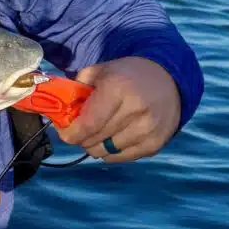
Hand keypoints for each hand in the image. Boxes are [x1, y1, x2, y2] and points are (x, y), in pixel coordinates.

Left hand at [55, 56, 180, 162]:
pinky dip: (110, 152)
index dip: (71, 134)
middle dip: (80, 138)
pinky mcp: (156, 143)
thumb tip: (59, 113)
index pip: (89, 124)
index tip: (64, 133)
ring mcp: (148, 130)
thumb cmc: (126, 75)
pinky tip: (111, 138)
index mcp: (118, 89)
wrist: (168, 79)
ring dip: (95, 145)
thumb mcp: (99, 71)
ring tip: (95, 133)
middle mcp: (136, 111)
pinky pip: (122, 158)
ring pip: (107, 151)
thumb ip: (76, 89)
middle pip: (95, 139)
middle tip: (78, 130)